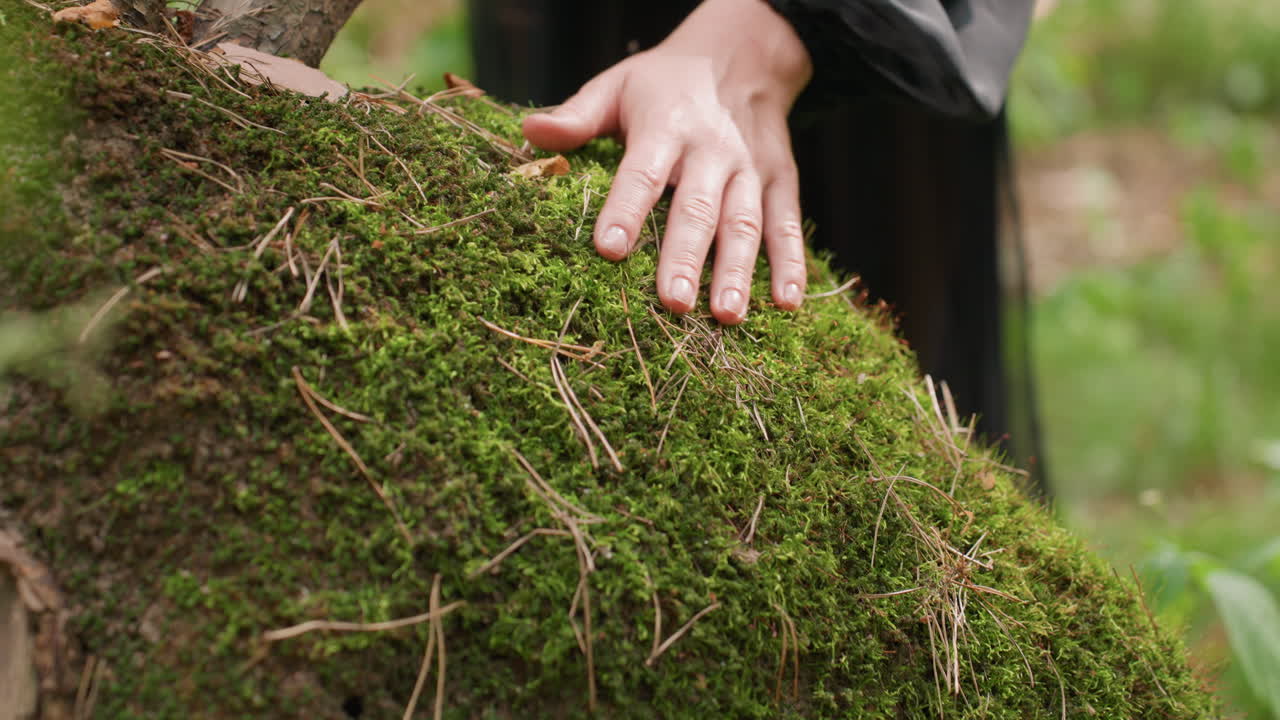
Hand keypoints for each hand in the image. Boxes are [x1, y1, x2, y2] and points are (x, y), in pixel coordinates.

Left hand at [522, 0, 812, 324]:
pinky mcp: (780, 182)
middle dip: (685, 257)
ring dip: (737, 271)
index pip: (642, 172)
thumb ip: (577, 116)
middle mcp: (712, 150)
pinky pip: (787, 225)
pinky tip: (787, 302)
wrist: (743, 54)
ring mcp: (750, 169)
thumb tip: (530, 134)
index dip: (626, 209)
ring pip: (744, 223)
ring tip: (725, 316)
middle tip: (672, 302)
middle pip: (697, 208)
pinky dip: (791, 263)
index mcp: (666, 126)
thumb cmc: (666, 82)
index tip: (609, 248)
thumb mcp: (618, 85)